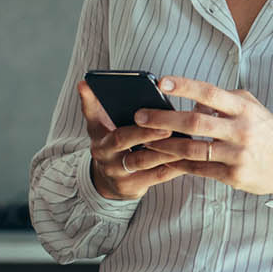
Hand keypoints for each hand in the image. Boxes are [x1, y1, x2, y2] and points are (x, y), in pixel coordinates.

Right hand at [76, 80, 185, 199]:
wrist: (108, 181)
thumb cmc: (110, 144)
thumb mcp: (97, 126)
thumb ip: (93, 105)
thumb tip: (83, 83)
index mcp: (100, 139)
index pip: (105, 124)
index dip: (113, 115)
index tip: (139, 112)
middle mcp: (106, 158)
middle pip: (125, 142)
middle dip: (147, 134)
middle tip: (168, 125)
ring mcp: (119, 175)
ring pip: (145, 161)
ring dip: (166, 150)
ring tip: (186, 139)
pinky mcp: (133, 188)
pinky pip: (157, 176)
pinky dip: (174, 166)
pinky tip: (189, 156)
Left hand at [136, 76, 272, 195]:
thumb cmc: (267, 132)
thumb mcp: (252, 108)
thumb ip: (225, 101)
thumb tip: (194, 102)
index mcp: (244, 108)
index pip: (210, 93)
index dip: (184, 86)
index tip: (161, 82)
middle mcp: (241, 130)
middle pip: (195, 122)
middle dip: (163, 119)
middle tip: (140, 116)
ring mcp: (237, 154)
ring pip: (193, 150)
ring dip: (165, 146)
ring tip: (145, 143)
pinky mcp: (234, 176)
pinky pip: (200, 169)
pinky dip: (179, 165)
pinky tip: (165, 160)